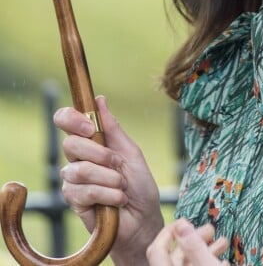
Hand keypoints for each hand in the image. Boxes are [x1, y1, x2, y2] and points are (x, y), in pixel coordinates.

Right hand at [54, 95, 163, 263]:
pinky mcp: (74, 200)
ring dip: (109, 178)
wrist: (143, 217)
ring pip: (80, 169)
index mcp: (91, 141)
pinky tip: (117, 199)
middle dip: (100, 154)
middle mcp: (78, 158)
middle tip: (118, 164)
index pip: (66, 121)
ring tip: (122, 186)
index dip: (72, 119)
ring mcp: (73, 179)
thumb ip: (113, 128)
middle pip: (70, 144)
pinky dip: (108, 194)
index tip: (90, 127)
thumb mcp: (130, 151)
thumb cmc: (139, 184)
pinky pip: (84, 190)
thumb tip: (99, 99)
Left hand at [146, 220, 229, 264]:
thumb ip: (194, 246)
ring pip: (188, 262)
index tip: (185, 220)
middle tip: (211, 230)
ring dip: (205, 250)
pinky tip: (223, 260)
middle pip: (176, 255)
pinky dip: (206, 261)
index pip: (156, 249)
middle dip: (196, 238)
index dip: (169, 230)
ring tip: (223, 243)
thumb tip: (181, 224)